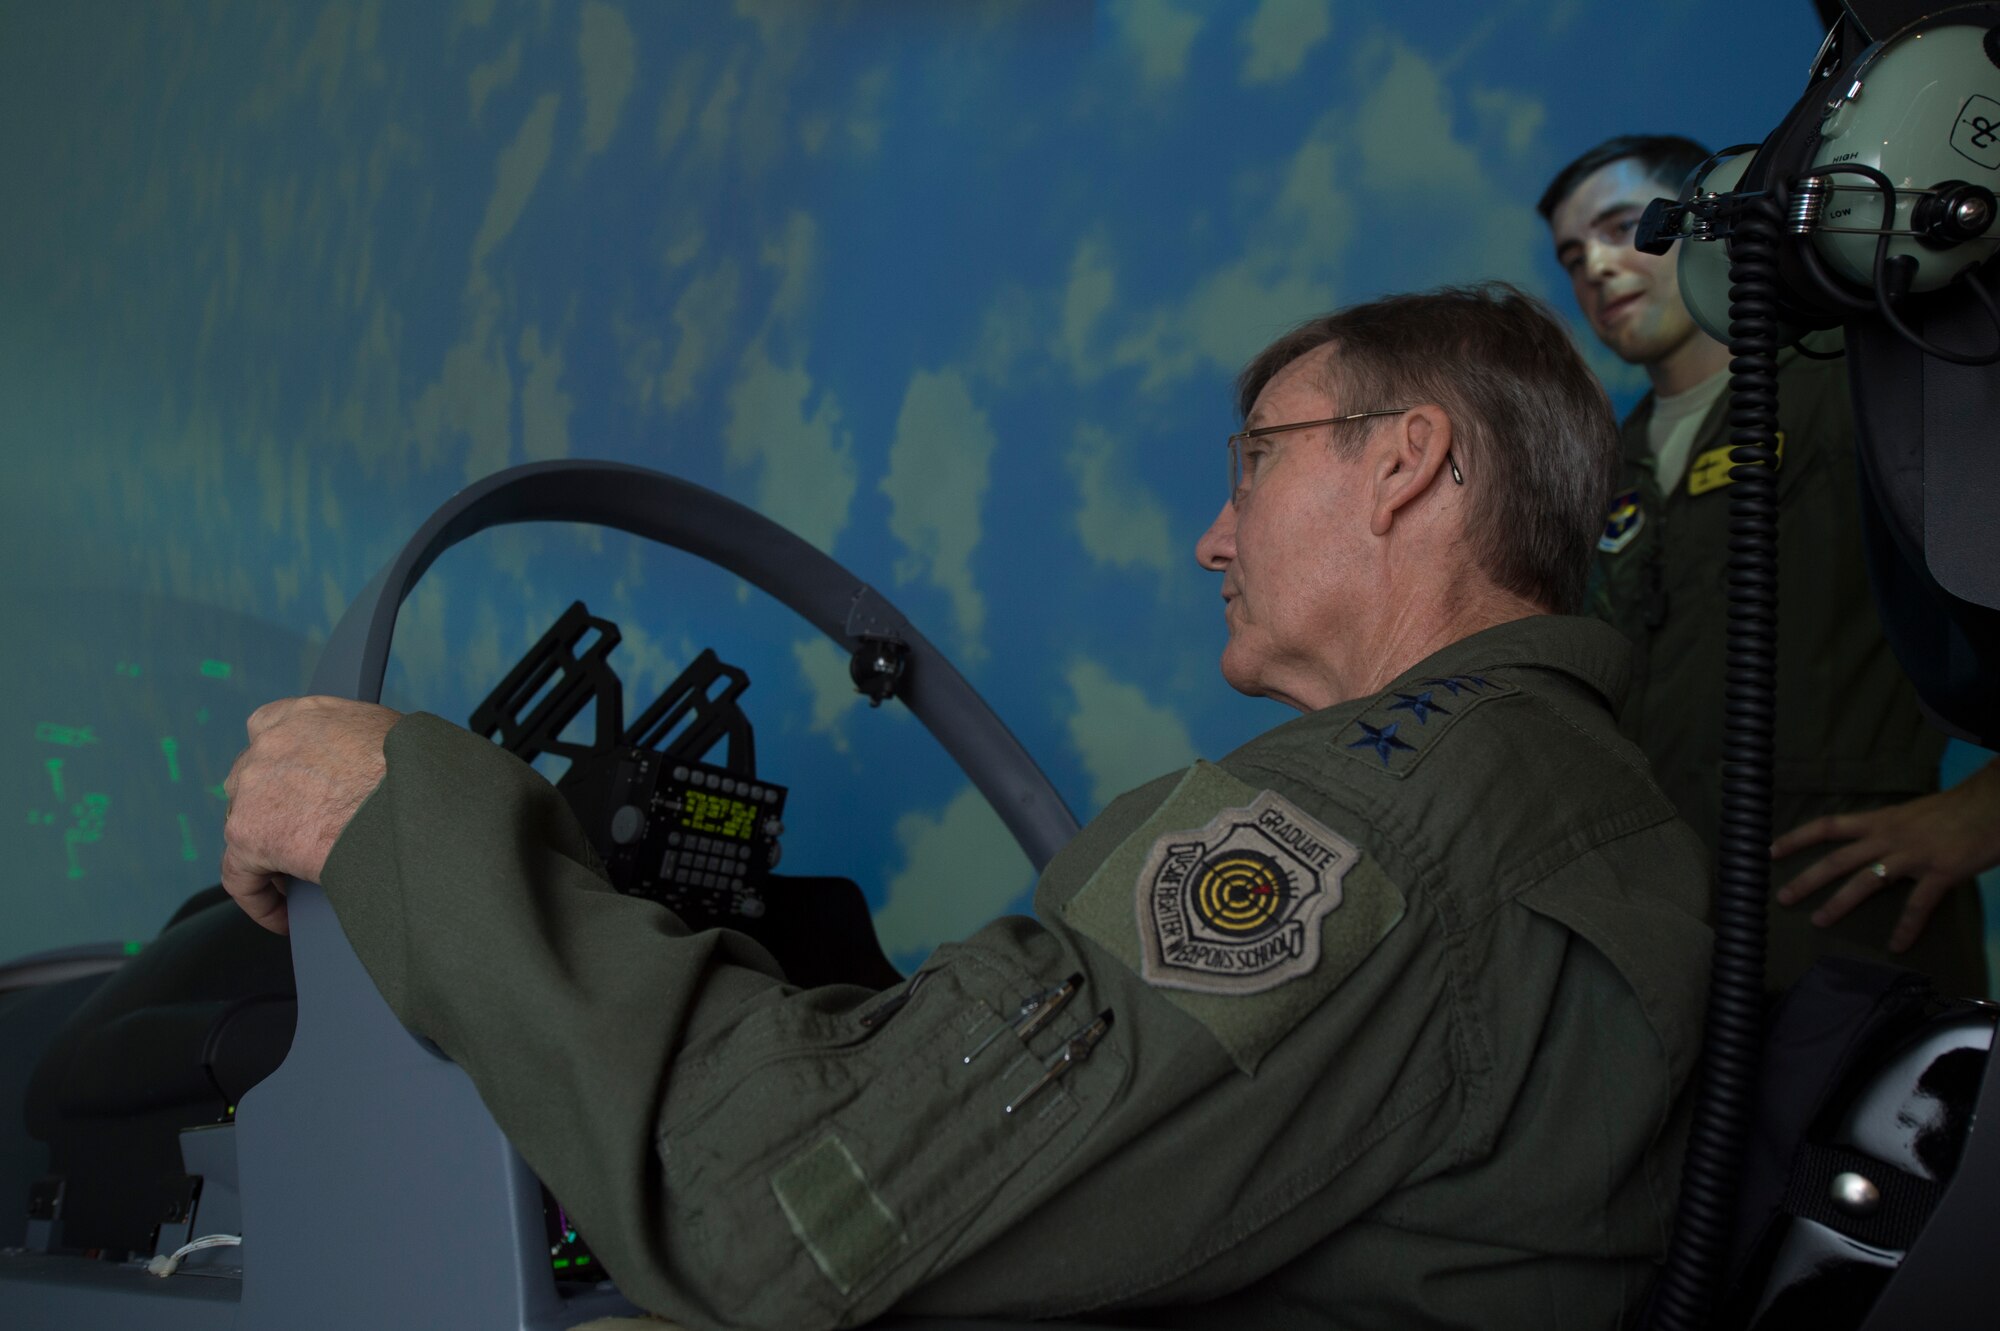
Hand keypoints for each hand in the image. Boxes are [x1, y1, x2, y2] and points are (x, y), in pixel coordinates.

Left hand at [221, 696, 401, 933]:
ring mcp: (253, 788)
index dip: (281, 766)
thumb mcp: (389, 734)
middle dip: (272, 809)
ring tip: (297, 884)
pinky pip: (241, 877)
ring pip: (243, 827)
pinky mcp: (249, 835)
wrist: (414, 803)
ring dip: (267, 854)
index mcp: (304, 715)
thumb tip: (374, 769)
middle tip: (302, 838)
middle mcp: (270, 743)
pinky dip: (261, 900)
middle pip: (252, 781)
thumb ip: (357, 743)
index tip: (293, 789)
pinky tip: (284, 918)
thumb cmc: (419, 772)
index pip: (269, 731)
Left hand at [1772, 762, 1999, 952]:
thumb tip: (1871, 846)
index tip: (1770, 851)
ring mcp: (1913, 855)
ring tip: (1819, 921)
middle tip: (1782, 897)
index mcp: (1880, 820)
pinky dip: (1907, 927)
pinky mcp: (1940, 872)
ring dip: (1839, 903)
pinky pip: (1918, 904)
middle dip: (1807, 879)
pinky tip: (1897, 945)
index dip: (1797, 838)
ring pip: (1866, 881)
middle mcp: (1889, 836)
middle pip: (1837, 859)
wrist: (1993, 803)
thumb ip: (1889, 831)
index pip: (1828, 826)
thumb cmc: (1954, 808)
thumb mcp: (1911, 814)